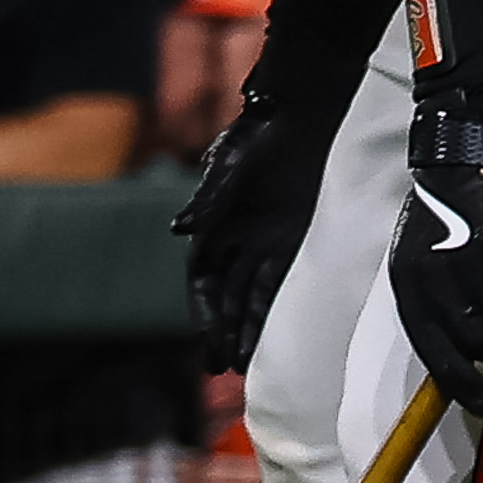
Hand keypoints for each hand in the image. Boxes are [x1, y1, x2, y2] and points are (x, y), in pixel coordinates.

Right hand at [178, 92, 327, 368]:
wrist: (303, 113)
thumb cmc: (261, 135)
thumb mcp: (232, 164)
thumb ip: (210, 199)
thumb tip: (180, 230)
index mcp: (215, 224)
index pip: (203, 281)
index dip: (204, 316)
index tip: (210, 348)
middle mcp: (236, 238)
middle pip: (226, 295)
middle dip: (224, 331)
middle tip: (225, 369)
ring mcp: (265, 240)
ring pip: (251, 294)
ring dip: (247, 327)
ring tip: (247, 363)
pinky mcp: (295, 236)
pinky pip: (280, 282)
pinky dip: (273, 308)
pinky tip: (272, 333)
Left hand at [392, 74, 482, 415]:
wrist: (459, 155)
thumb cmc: (447, 210)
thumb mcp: (427, 257)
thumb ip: (443, 298)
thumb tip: (470, 344)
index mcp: (408, 284)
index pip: (432, 352)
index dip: (461, 384)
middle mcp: (431, 278)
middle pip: (477, 342)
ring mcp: (464, 260)